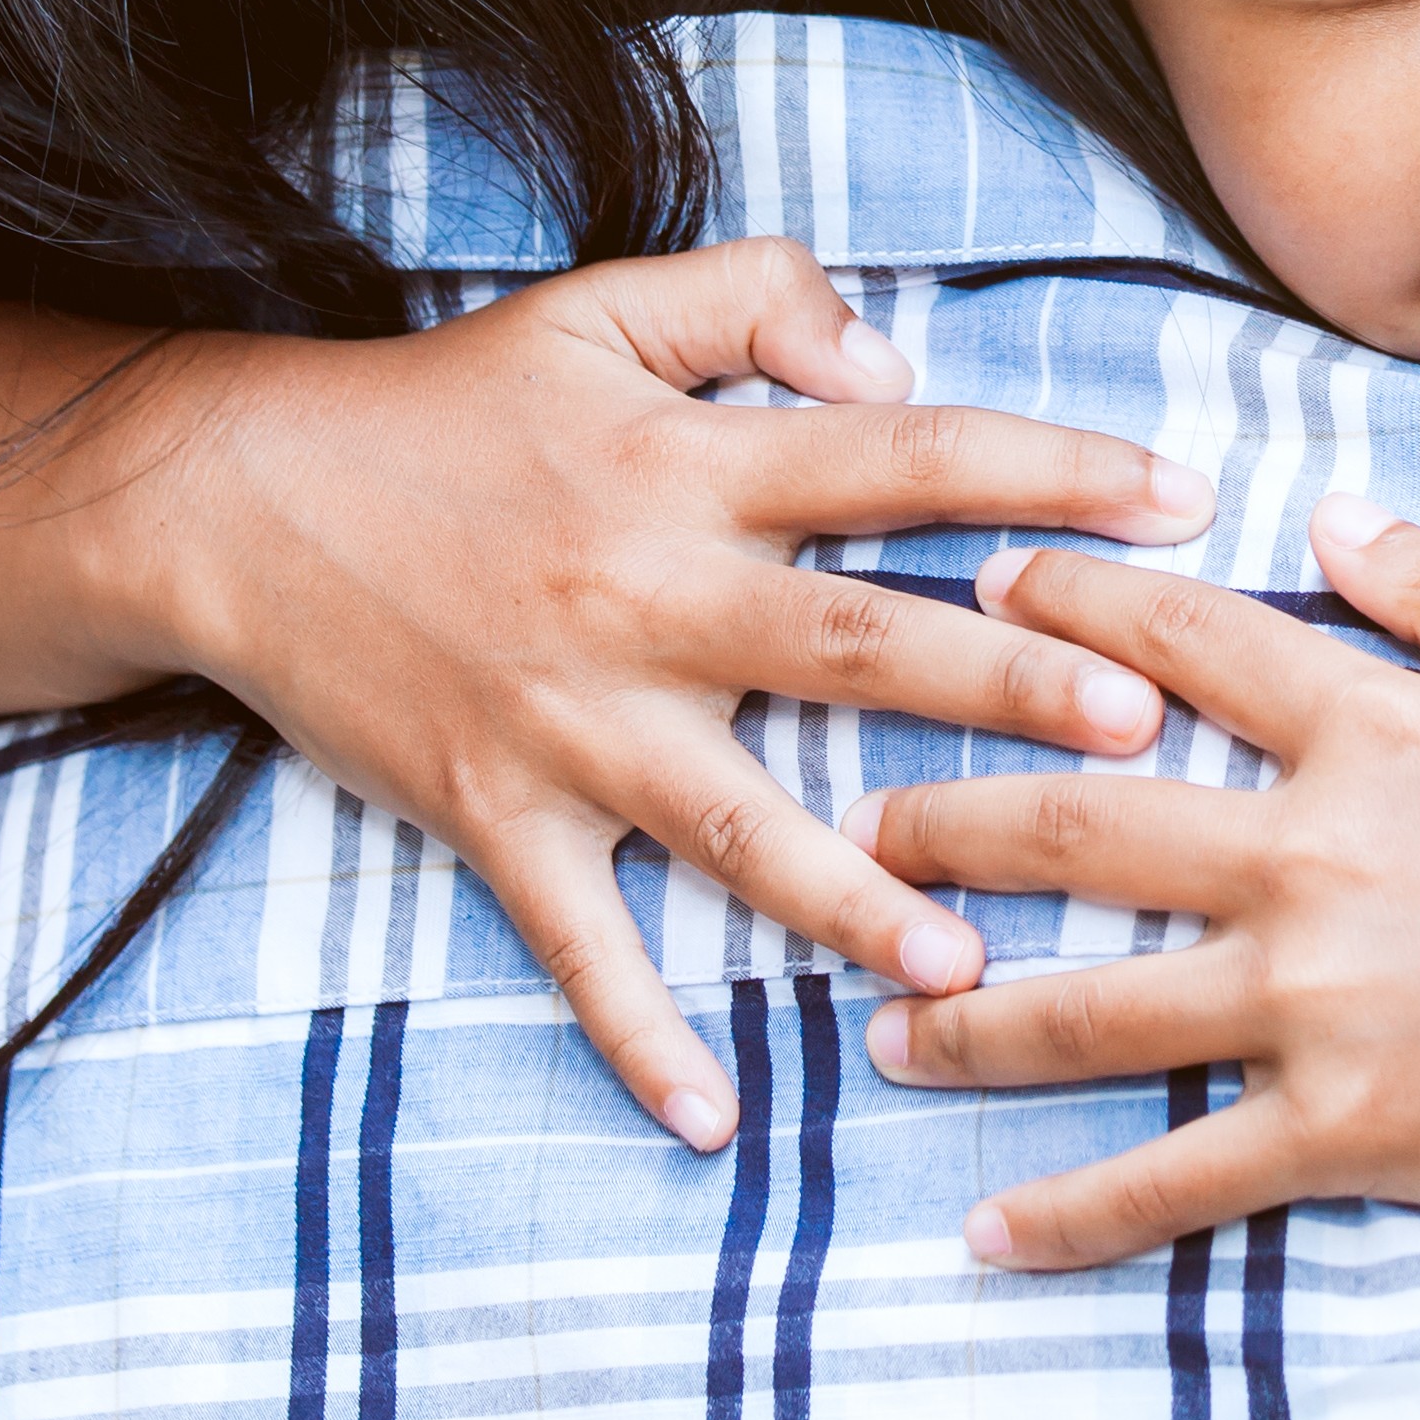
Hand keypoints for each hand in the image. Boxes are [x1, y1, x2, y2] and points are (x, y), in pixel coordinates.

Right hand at [163, 238, 1213, 1153]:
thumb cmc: (449, 403)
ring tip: (964, 961)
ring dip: (850, 897)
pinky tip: (713, 1119)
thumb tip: (896, 355)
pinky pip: (576, 940)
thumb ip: (759, 300)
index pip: (900, 457)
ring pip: (732, 822)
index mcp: (689, 467)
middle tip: (1139, 726)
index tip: (1181, 497)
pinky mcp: (491, 812)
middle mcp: (644, 596)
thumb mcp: (601, 308)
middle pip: (851, 642)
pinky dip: (635, 1031)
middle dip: (1000, 684)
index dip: (1045, 470)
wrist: (238, 500)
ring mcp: (568, 718)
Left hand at [846, 491, 1419, 1266]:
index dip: (1071, 608)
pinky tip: (986, 1236)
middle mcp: (1321, 858)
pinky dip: (1071, 1214)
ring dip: (964, 1017)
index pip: (1185, 644)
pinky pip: (1177, 1178)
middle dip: (947, 816)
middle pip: (1080, 823)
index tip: (982, 590)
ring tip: (879, 1023)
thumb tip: (1333, 514)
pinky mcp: (1349, 1131)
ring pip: (1091, 1003)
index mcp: (1382, 733)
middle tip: (857, 821)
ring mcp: (1323, 1003)